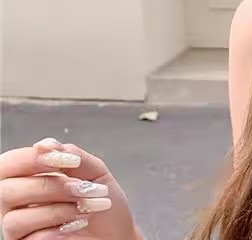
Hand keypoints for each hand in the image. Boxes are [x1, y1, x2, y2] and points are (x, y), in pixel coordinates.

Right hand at [0, 137, 138, 239]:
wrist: (116, 232)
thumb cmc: (102, 200)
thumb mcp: (94, 171)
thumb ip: (72, 154)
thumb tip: (47, 144)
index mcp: (30, 177)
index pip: (9, 164)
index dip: (32, 159)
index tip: (69, 161)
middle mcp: (18, 203)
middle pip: (8, 191)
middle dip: (51, 186)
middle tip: (82, 187)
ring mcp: (20, 229)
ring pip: (15, 219)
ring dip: (57, 210)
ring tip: (86, 207)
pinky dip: (58, 230)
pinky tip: (78, 224)